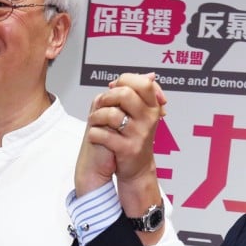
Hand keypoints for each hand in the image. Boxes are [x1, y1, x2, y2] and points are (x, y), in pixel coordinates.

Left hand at [75, 71, 165, 197]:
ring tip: (94, 121)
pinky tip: (95, 135)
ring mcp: (139, 134)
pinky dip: (93, 134)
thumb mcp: (141, 113)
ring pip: (112, 114)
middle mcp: (149, 119)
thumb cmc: (134, 137)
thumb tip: (133, 77)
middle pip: (125, 94)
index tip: (115, 87)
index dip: (125, 80)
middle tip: (101, 104)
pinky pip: (103, 135)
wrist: (136, 168)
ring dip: (96, 116)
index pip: (143, 83)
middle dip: (107, 97)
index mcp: (153, 107)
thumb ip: (136, 93)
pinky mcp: (128, 149)